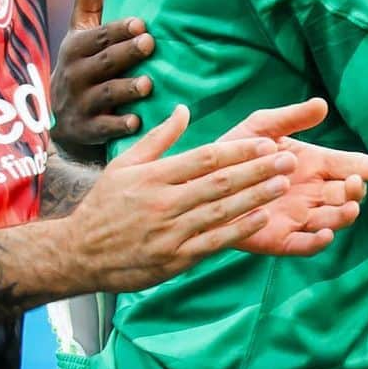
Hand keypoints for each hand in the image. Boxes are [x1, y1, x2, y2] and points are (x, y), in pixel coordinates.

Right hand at [50, 0, 153, 159]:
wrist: (60, 118)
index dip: (119, 30)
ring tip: (148, 84)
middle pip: (103, 63)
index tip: (142, 23)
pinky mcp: (87, 131)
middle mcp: (75, 74)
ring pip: (104, 95)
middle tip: (151, 44)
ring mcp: (80, 104)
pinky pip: (103, 130)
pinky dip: (119, 126)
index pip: (99, 36)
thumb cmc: (83, 61)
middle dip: (126, 54)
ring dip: (126, 90)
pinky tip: (137, 122)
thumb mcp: (82, 27)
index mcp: (76, 47)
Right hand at [63, 104, 298, 292]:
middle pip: (219, 183)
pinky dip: (239, 229)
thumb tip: (184, 110)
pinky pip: (213, 241)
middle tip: (288, 159)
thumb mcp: (124, 165)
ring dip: (255, 197)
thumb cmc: (104, 206)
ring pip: (221, 211)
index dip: (239, 151)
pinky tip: (262, 217)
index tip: (266, 143)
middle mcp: (163, 202)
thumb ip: (159, 139)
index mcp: (153, 176)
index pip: (204, 158)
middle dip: (257, 170)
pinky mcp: (174, 258)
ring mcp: (169, 232)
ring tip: (283, 184)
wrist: (79, 254)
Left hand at [222, 99, 367, 256]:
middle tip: (355, 183)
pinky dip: (320, 242)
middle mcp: (313, 193)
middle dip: (356, 190)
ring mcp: (299, 217)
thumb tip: (322, 104)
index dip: (362, 167)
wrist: (201, 180)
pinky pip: (306, 245)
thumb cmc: (235, 150)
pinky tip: (327, 233)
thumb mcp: (262, 126)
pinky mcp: (281, 239)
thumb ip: (292, 117)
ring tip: (350, 207)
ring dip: (345, 215)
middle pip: (347, 195)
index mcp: (316, 165)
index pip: (350, 166)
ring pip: (333, 219)